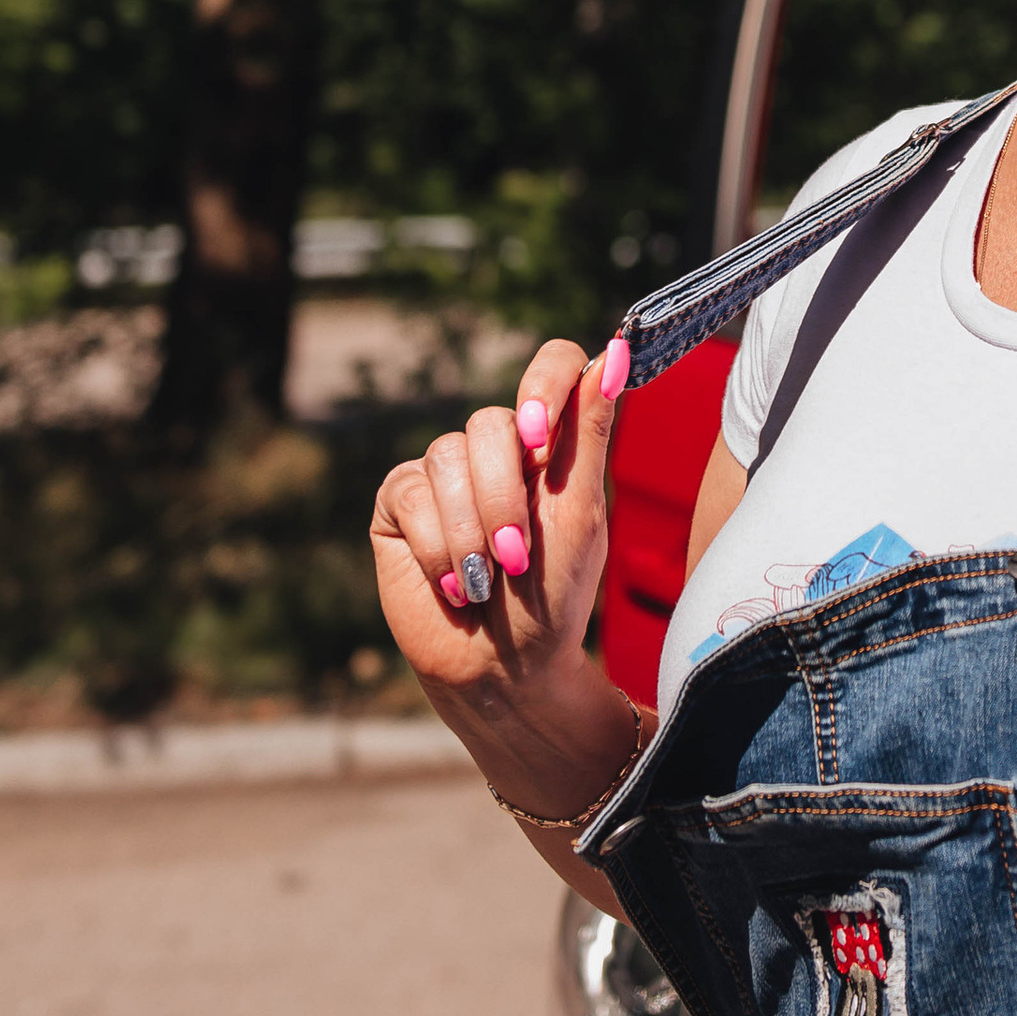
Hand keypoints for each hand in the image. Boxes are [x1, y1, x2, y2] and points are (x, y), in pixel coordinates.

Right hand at [369, 333, 628, 784]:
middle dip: (504, 497)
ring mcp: (443, 472)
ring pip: (447, 456)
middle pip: (491, 420)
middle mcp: (494, 447)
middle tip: (517, 556)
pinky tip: (452, 584)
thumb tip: (616, 349)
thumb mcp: (582, 513)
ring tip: (485, 579)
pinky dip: (438, 546)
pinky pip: (410, 493)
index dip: (544, 382)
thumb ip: (591, 432)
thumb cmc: (555, 594)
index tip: (540, 438)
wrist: (505, 666)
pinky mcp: (399, 503)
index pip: (552, 364)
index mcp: (548, 441)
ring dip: (471, 532)